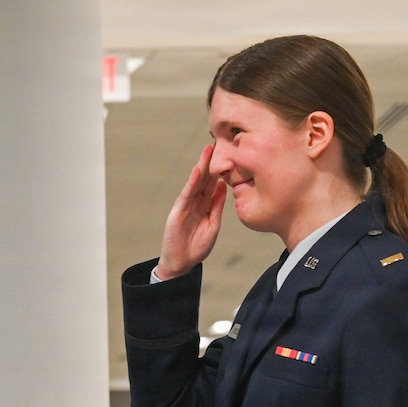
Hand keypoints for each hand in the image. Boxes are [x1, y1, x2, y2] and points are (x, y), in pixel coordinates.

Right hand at [156, 144, 226, 279]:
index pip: (213, 183)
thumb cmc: (197, 246)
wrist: (182, 263)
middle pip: (204, 178)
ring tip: (207, 150)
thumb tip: (224, 187)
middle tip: (218, 143)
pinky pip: (186, 195)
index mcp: (204, 205)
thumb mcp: (213, 224)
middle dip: (210, 162)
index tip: (229, 154)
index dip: (220, 169)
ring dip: (201, 166)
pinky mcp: (178, 212)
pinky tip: (198, 171)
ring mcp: (185, 206)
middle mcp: (194, 202)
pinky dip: (192, 182)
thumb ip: (217, 206)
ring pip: (195, 182)